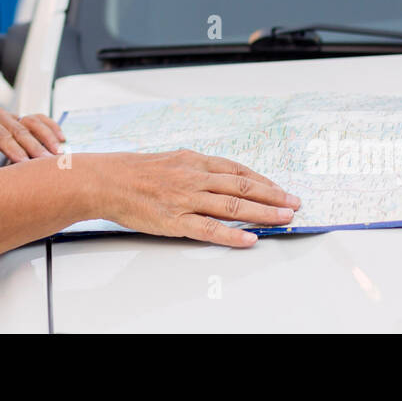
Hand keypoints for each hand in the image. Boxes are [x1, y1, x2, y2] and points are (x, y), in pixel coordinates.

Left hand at [0, 104, 65, 169]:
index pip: (1, 135)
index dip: (14, 150)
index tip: (26, 165)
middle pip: (20, 129)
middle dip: (35, 147)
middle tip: (49, 163)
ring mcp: (6, 113)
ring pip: (32, 121)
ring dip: (47, 136)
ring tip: (59, 153)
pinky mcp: (15, 116)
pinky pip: (36, 119)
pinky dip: (49, 127)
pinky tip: (61, 137)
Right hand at [85, 149, 301, 247]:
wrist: (107, 181)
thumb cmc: (136, 171)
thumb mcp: (171, 160)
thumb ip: (196, 168)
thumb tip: (221, 176)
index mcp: (194, 161)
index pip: (238, 171)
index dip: (263, 181)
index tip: (282, 190)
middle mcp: (194, 177)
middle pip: (242, 188)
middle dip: (273, 197)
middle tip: (294, 204)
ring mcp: (186, 199)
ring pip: (232, 207)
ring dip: (262, 214)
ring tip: (284, 219)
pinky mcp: (175, 221)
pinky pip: (209, 229)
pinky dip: (233, 236)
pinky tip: (250, 240)